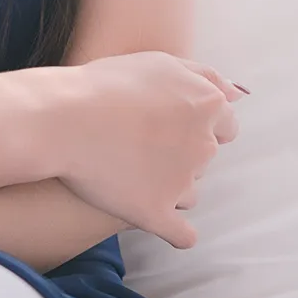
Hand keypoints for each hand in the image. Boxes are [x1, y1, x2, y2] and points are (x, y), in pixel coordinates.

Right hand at [52, 53, 242, 249]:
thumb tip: (235, 95)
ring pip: (189, 193)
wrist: (61, 119)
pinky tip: (159, 223)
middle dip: (181, 156)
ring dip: (169, 189)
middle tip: (140, 149)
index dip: (194, 128)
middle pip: (203, 160)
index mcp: (209, 106)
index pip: (225, 126)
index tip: (166, 129)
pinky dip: (176, 233)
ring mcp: (182, 181)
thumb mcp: (161, 63)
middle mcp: (203, 144)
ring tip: (130, 176)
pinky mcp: (157, 212)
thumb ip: (204, 76)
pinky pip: (182, 234)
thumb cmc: (105, 86)